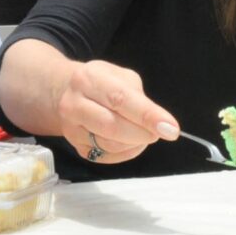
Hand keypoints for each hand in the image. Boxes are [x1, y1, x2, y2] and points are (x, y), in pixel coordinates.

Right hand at [56, 60, 179, 163]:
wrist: (64, 91)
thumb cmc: (101, 83)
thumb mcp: (121, 77)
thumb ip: (139, 98)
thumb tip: (158, 124)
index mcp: (88, 79)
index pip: (121, 99)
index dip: (148, 116)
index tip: (171, 128)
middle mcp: (74, 103)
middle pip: (113, 126)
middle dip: (143, 133)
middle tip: (160, 132)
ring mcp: (71, 127)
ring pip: (110, 145)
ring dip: (135, 143)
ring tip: (143, 133)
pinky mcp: (75, 145)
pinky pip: (106, 156)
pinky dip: (126, 152)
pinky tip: (131, 142)